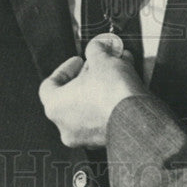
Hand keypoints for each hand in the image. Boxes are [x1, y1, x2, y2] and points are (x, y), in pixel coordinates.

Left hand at [39, 34, 146, 148]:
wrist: (137, 117)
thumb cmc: (113, 94)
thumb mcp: (102, 59)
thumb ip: (95, 49)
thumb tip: (97, 47)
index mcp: (55, 106)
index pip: (50, 84)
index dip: (65, 68)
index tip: (78, 61)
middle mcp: (66, 125)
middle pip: (70, 96)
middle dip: (86, 76)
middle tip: (98, 65)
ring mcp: (84, 136)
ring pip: (87, 107)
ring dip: (99, 88)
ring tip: (114, 73)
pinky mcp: (103, 139)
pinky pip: (101, 117)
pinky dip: (108, 103)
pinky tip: (121, 88)